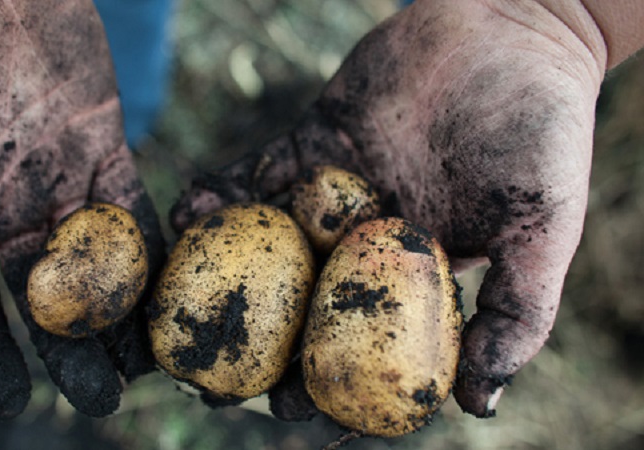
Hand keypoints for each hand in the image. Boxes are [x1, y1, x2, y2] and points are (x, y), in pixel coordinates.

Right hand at [0, 0, 162, 418]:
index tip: (11, 404)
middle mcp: (2, 199)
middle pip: (43, 292)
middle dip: (71, 348)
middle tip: (104, 402)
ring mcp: (54, 170)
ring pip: (96, 257)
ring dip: (122, 310)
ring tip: (148, 364)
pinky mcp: (100, 136)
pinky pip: (131, 201)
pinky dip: (149, 243)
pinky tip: (168, 287)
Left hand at [171, 0, 605, 416]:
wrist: (513, 28)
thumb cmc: (542, 129)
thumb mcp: (545, 229)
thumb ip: (518, 313)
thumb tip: (478, 407)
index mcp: (417, 271)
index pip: (363, 340)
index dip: (326, 378)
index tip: (287, 409)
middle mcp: (368, 239)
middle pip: (304, 301)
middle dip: (258, 339)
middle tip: (209, 371)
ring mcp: (334, 192)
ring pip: (270, 244)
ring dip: (223, 272)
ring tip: (175, 300)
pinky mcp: (309, 142)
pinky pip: (258, 173)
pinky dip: (223, 194)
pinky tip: (188, 214)